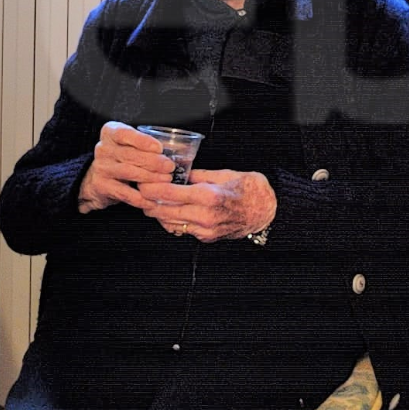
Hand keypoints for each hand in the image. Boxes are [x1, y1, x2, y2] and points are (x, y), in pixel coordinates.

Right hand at [77, 121, 176, 213]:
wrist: (96, 178)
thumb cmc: (120, 157)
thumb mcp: (128, 144)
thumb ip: (144, 144)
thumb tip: (172, 151)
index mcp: (110, 133)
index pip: (124, 133)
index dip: (142, 141)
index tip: (159, 148)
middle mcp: (103, 149)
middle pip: (129, 154)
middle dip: (153, 161)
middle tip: (169, 167)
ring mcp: (101, 168)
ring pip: (128, 172)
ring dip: (150, 177)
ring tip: (165, 180)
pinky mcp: (102, 186)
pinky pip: (124, 193)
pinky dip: (141, 198)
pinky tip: (153, 199)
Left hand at [138, 168, 276, 242]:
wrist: (268, 211)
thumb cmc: (251, 189)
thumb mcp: (225, 174)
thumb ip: (200, 175)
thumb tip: (181, 172)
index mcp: (209, 196)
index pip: (171, 194)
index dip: (152, 189)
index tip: (142, 183)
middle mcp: (205, 216)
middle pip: (166, 212)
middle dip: (149, 203)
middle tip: (140, 194)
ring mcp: (206, 230)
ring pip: (172, 224)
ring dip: (159, 214)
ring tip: (150, 203)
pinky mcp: (208, 238)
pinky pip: (184, 230)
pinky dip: (174, 221)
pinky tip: (169, 212)